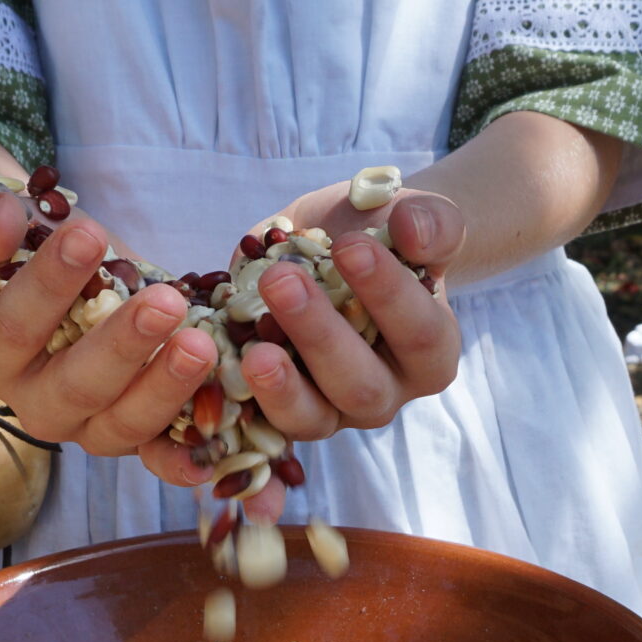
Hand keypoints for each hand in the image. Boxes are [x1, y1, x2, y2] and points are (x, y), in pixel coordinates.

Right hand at [0, 191, 215, 468]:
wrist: (70, 288)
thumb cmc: (32, 257)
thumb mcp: (3, 236)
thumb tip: (2, 215)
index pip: (14, 327)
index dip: (48, 284)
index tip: (89, 235)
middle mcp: (37, 405)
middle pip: (76, 386)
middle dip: (122, 346)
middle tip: (164, 304)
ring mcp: (89, 429)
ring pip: (124, 424)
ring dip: (166, 388)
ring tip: (202, 345)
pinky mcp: (136, 441)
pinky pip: (160, 457)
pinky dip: (186, 460)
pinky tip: (214, 446)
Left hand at [211, 182, 463, 454]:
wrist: (333, 242)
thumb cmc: (384, 233)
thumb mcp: (413, 217)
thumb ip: (431, 224)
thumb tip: (413, 230)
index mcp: (429, 356)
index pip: (418, 334)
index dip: (388, 295)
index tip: (352, 247)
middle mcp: (383, 394)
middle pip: (360, 386)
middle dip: (320, 336)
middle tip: (282, 282)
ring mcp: (328, 412)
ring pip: (309, 418)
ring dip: (279, 387)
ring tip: (252, 349)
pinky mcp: (277, 414)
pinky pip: (254, 424)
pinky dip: (231, 405)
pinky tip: (210, 376)